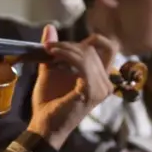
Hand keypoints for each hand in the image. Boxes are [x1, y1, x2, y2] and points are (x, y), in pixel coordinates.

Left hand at [29, 25, 119, 148]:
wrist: (44, 125)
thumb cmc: (49, 102)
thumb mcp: (51, 70)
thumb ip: (54, 50)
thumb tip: (49, 27)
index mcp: (101, 77)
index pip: (106, 48)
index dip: (86, 41)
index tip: (61, 46)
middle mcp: (106, 82)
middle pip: (95, 48)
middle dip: (70, 44)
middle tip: (49, 49)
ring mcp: (102, 88)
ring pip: (88, 53)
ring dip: (66, 48)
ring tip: (49, 51)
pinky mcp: (92, 91)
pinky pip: (82, 63)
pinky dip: (66, 55)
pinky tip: (53, 55)